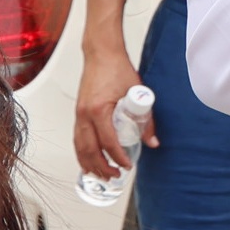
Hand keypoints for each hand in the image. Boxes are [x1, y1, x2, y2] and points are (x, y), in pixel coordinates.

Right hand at [72, 40, 148, 180]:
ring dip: (89, 163)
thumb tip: (152, 141)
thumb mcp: (137, 94)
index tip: (127, 165)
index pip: (108, 142)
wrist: (101, 54)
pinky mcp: (78, 112)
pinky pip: (77, 138)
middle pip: (90, 149)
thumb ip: (146, 120)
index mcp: (98, 110)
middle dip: (101, 166)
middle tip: (115, 175)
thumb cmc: (117, 69)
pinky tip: (88, 161)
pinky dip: (82, 152)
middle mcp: (84, 114)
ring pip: (80, 146)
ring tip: (101, 175)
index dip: (118, 157)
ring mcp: (79, 114)